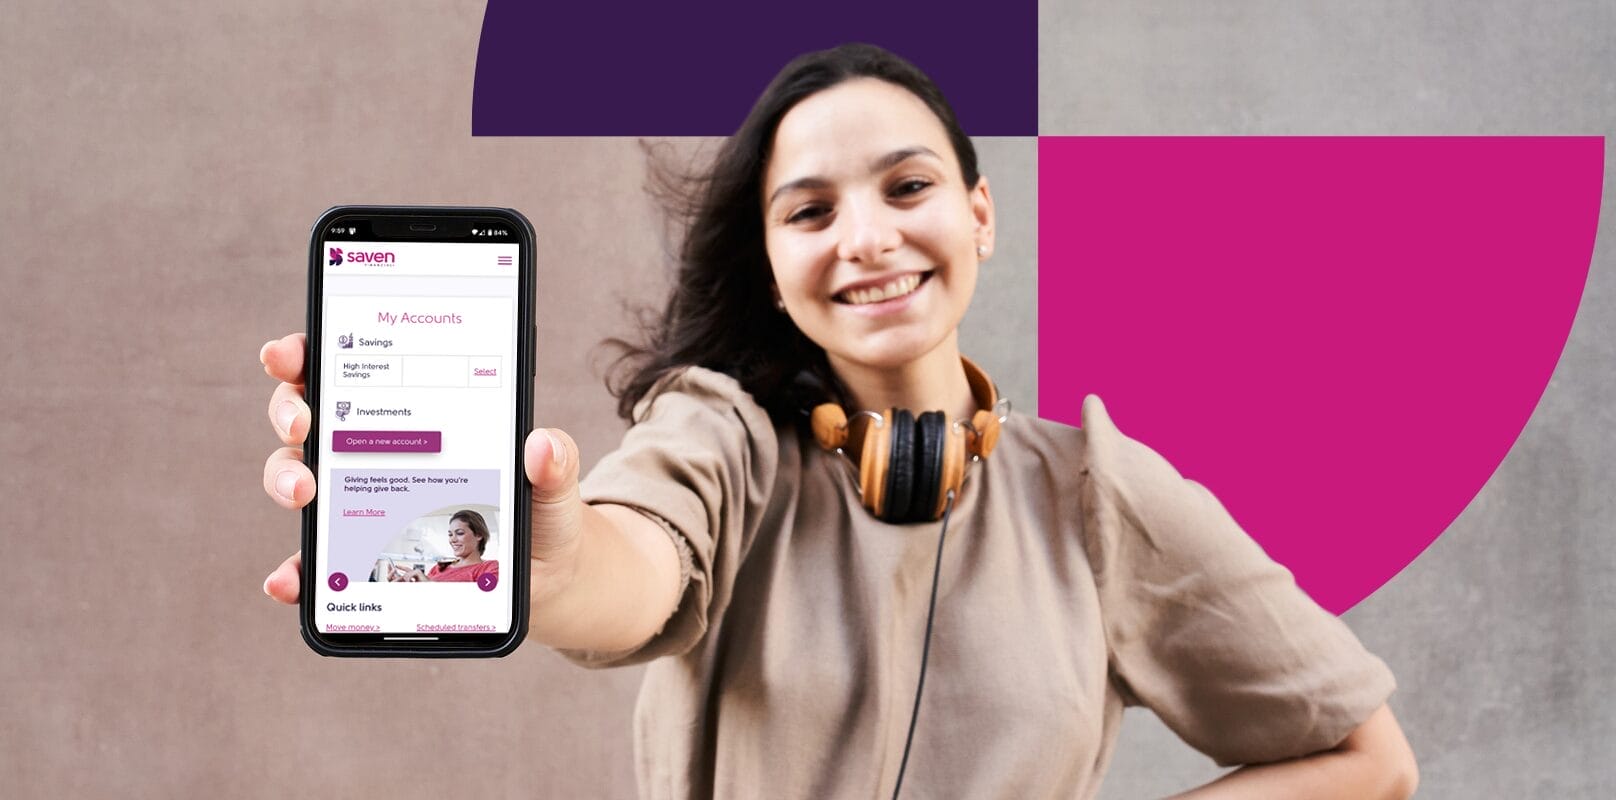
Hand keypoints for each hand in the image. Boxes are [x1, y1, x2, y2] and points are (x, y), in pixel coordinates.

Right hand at [257, 333, 587, 605]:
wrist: (544, 576)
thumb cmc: (540, 511)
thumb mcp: (553, 487)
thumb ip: (557, 465)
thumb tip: (543, 444)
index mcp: (418, 412)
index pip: (351, 368)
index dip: (309, 353)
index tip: (289, 354)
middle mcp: (377, 448)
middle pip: (311, 414)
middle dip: (291, 409)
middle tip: (303, 424)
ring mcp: (363, 499)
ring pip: (300, 475)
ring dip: (285, 478)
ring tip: (301, 493)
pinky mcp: (360, 554)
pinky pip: (316, 559)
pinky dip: (296, 569)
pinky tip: (290, 580)